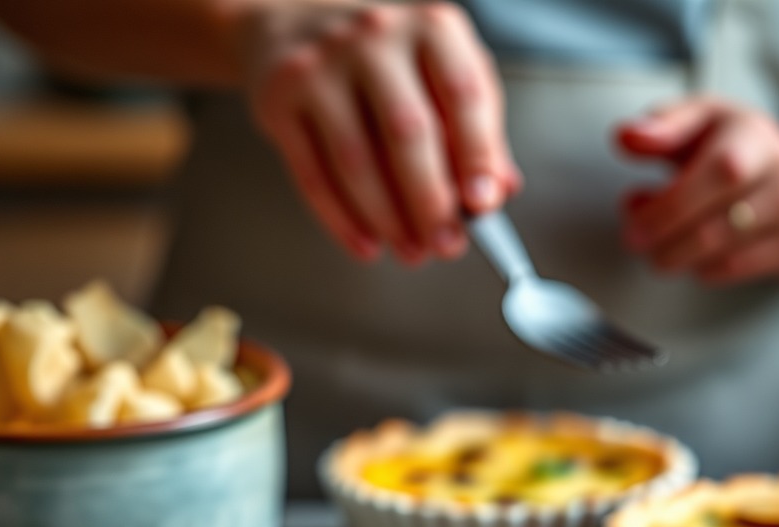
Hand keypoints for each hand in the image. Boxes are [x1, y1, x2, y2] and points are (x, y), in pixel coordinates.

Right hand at [234, 0, 519, 263]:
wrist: (294, 21)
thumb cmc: (387, 60)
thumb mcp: (443, 76)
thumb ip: (477, 131)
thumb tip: (498, 192)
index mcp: (431, 29)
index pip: (463, 95)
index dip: (477, 156)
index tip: (483, 204)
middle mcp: (375, 38)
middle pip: (408, 132)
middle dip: (431, 201)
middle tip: (446, 244)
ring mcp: (321, 66)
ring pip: (357, 160)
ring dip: (388, 220)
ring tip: (411, 251)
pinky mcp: (280, 99)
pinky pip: (314, 175)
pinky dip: (343, 221)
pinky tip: (367, 244)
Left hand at [616, 98, 778, 283]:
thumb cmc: (748, 154)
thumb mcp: (707, 122)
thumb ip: (664, 127)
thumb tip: (627, 137)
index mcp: (754, 134)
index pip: (719, 172)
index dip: (670, 201)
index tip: (635, 209)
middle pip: (715, 223)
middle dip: (663, 238)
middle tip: (636, 239)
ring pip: (721, 254)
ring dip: (675, 257)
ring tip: (659, 246)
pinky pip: (734, 270)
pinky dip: (701, 268)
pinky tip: (692, 255)